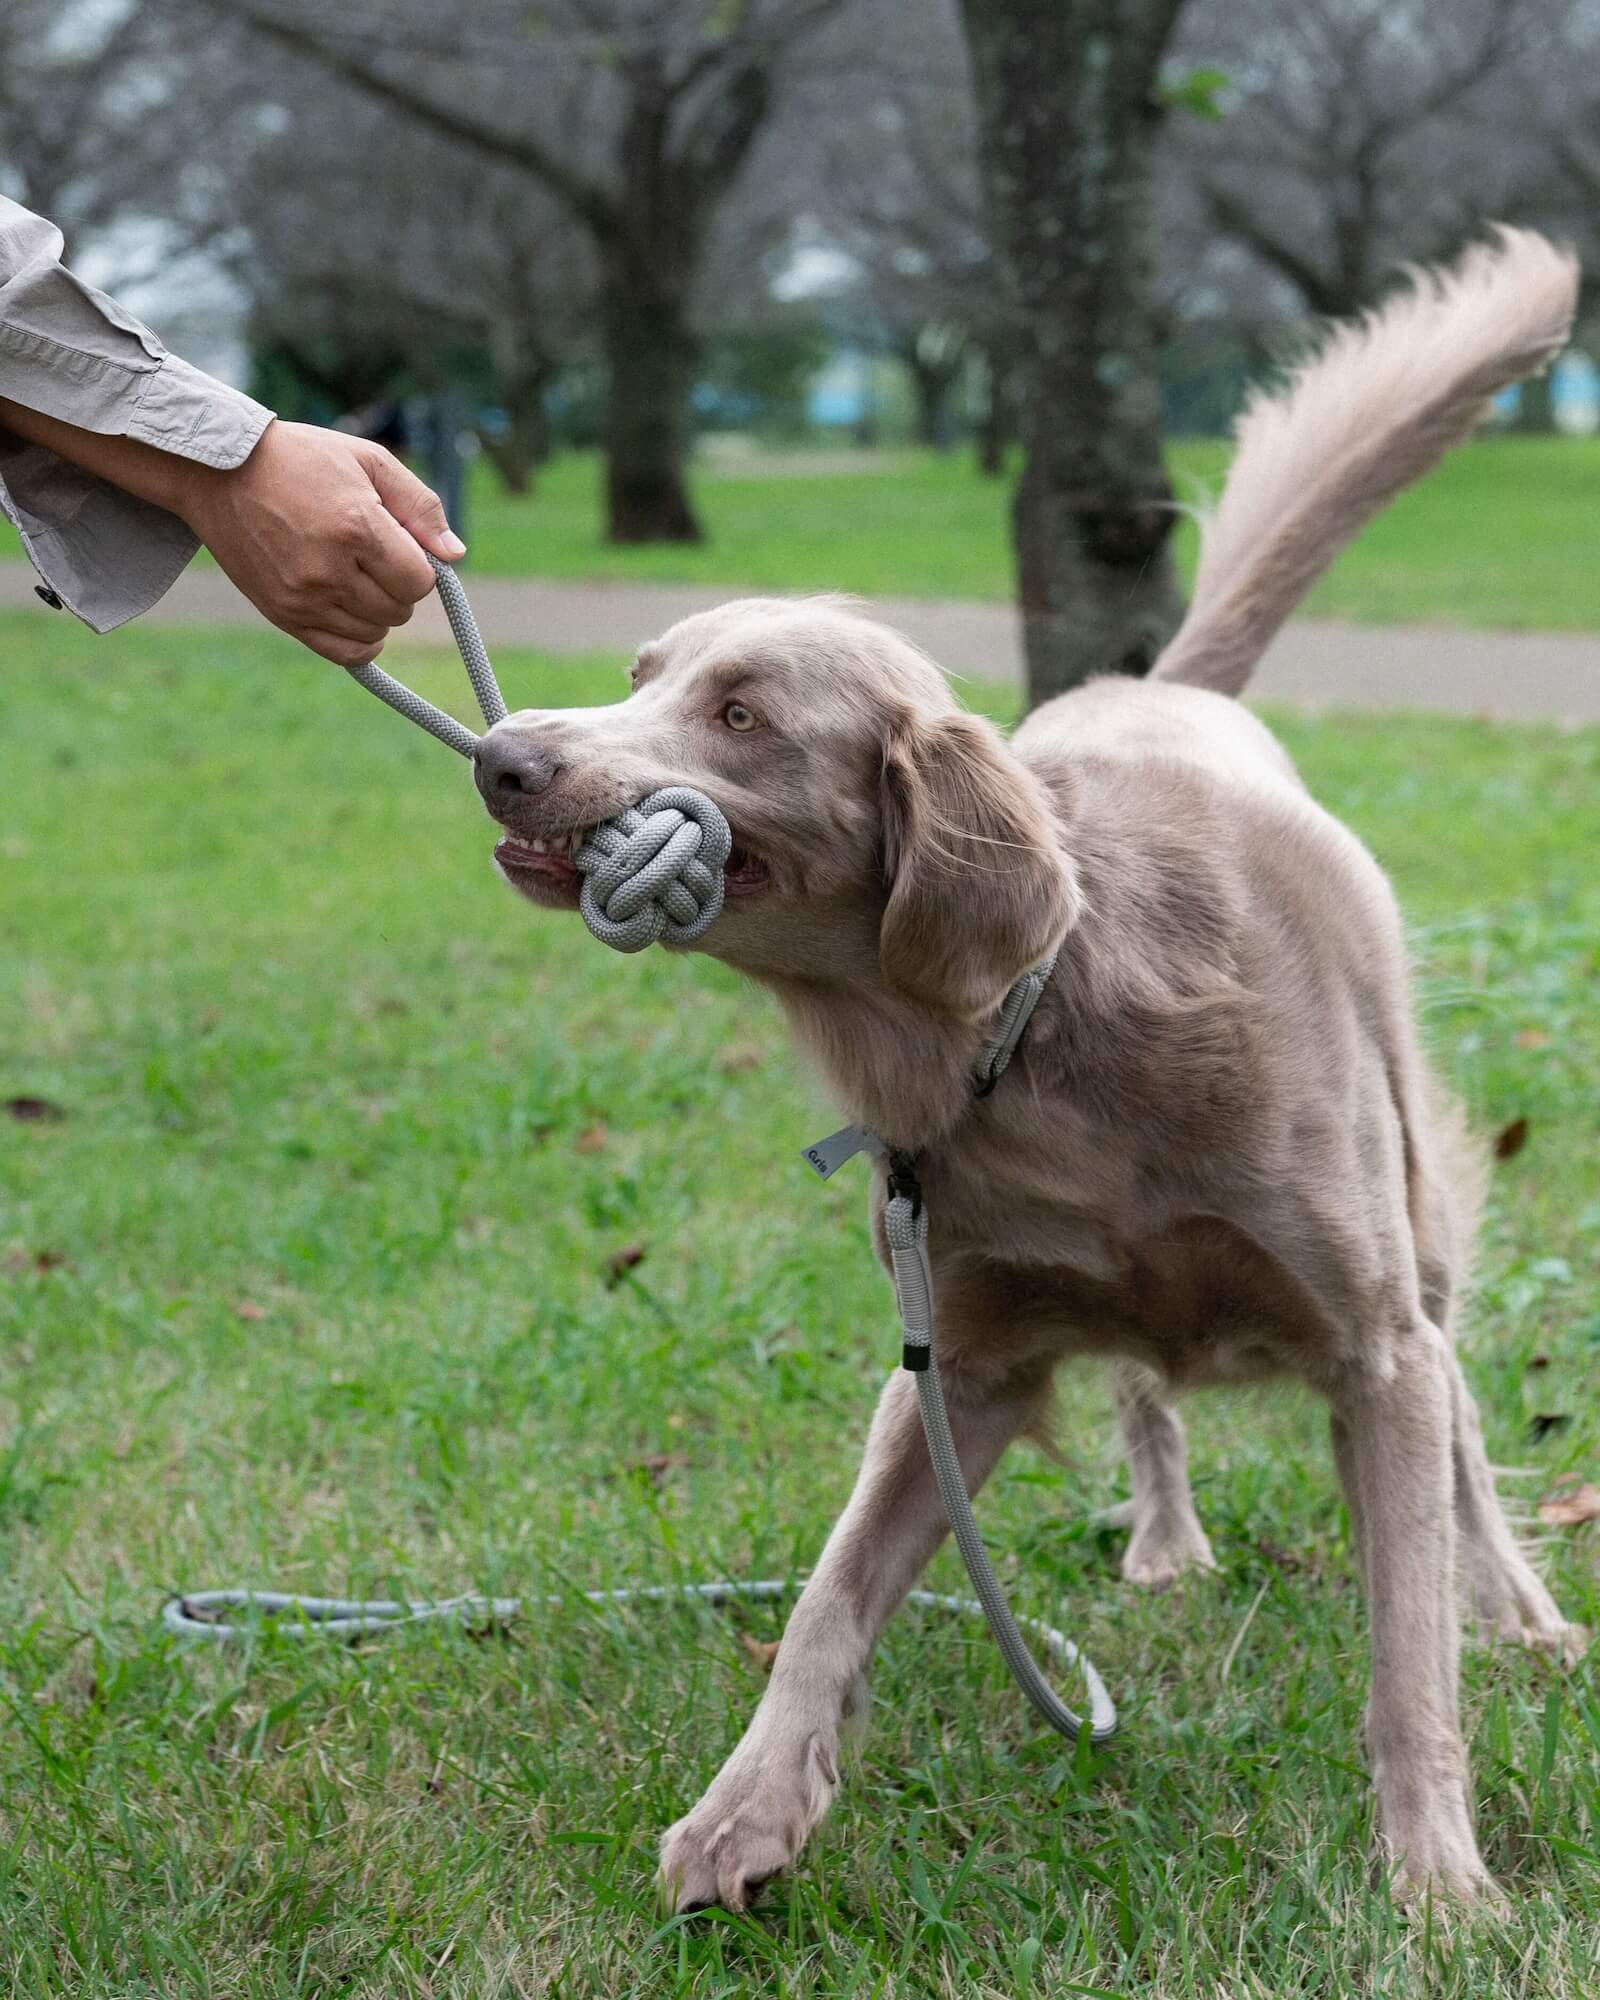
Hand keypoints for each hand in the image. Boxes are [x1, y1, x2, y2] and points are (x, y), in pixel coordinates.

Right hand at [174, 421, 464, 665]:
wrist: (220, 472)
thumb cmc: (301, 459)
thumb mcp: (368, 460)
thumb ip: (420, 506)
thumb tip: (455, 555)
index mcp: (356, 526)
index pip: (419, 582)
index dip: (420, 567)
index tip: (400, 546)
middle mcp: (329, 569)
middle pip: (399, 610)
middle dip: (399, 587)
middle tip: (375, 558)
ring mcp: (303, 598)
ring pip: (375, 633)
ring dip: (378, 612)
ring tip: (356, 576)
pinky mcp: (283, 616)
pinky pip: (344, 653)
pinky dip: (361, 642)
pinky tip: (356, 615)